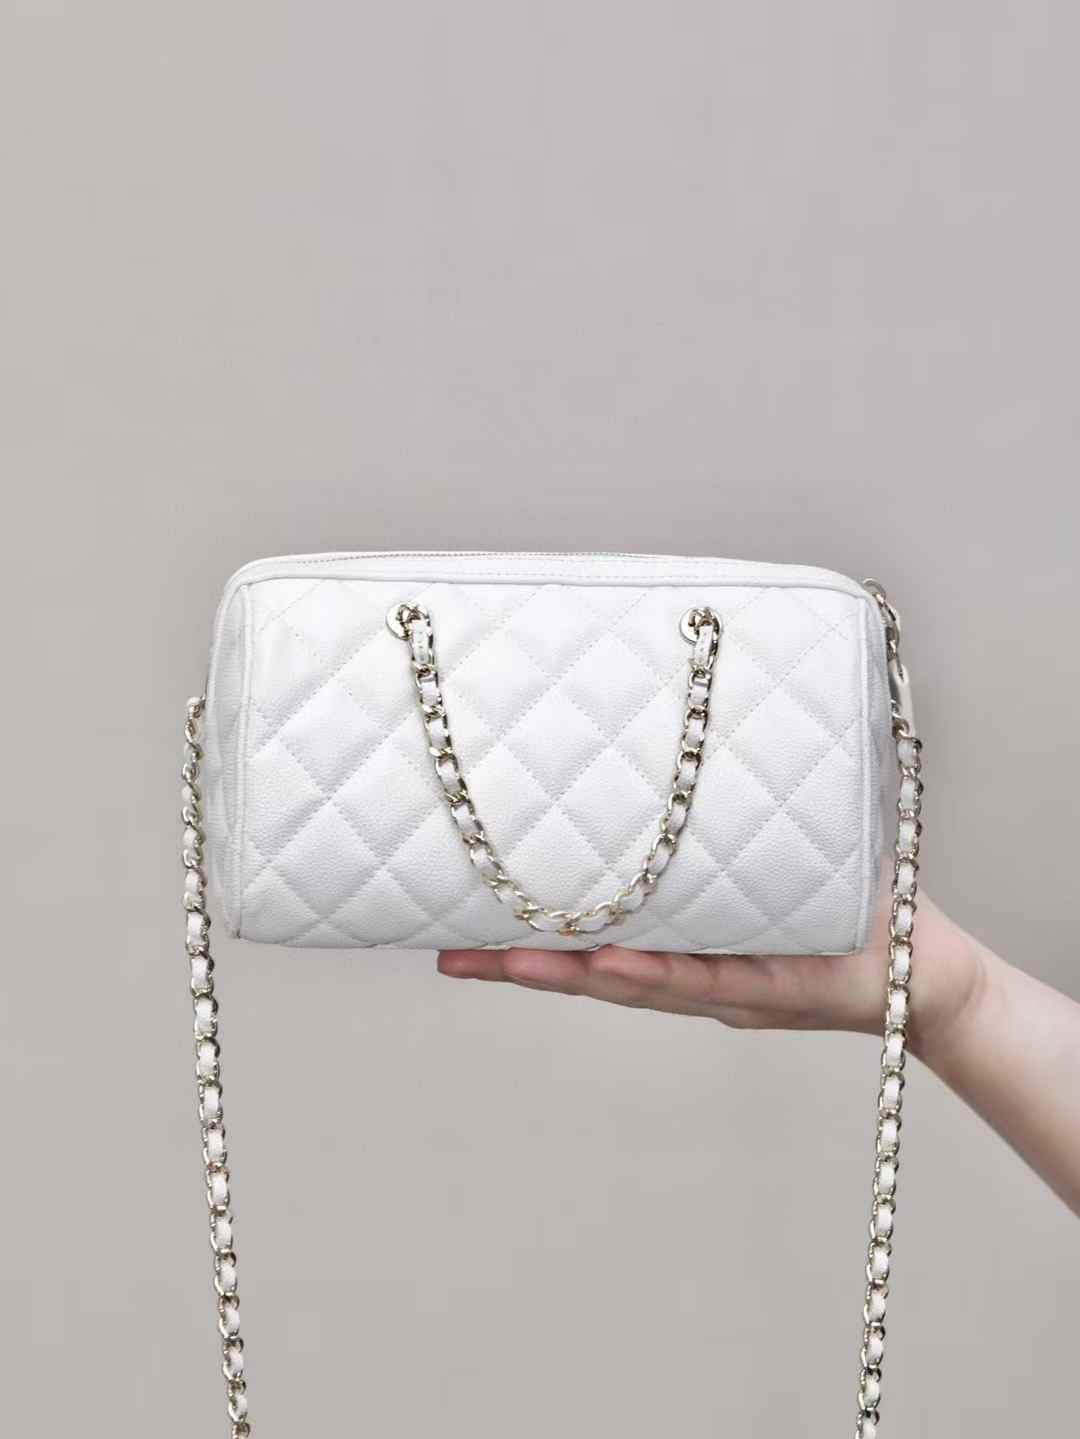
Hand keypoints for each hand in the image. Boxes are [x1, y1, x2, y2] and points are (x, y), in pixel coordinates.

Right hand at [438, 870, 983, 1060]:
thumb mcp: (761, 852)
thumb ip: (714, 817)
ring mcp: (723, 985)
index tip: (451, 927)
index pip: (584, 940)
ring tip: (505, 959)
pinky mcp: (773, 988)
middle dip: (517, 963)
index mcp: (674, 941)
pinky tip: (610, 964)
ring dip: (566, 973)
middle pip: (588, 970)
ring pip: (630, 984)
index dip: (519, 936)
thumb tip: (670, 741)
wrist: (922, 963)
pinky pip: (705, 982)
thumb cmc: (836, 903)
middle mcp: (686, 972)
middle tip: (445, 956)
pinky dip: (656, 975)